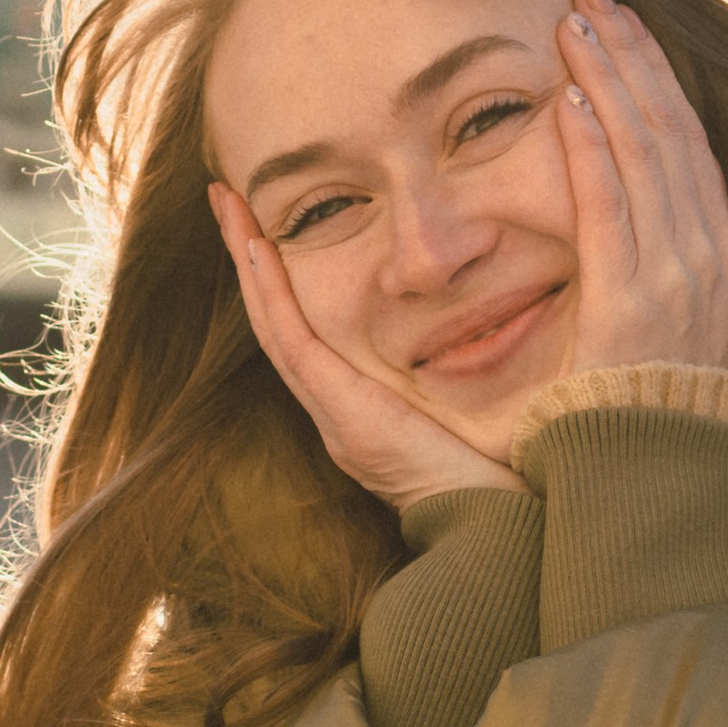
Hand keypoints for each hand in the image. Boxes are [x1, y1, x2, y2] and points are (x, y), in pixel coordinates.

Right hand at [209, 185, 524, 510]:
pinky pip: (295, 346)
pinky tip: (258, 250)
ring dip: (248, 263)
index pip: (307, 327)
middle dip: (249, 257)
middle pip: (276, 319)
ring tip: (229, 206)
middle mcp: (335, 408)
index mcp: (361, 406)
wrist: (500, 528)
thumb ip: (470, 367)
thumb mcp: (475, 405)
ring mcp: (332, 413)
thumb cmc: (500, 473)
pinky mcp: (343, 416)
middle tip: (228, 198)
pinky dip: (272, 297)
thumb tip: (492, 319)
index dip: (282, 275)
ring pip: (272, 325)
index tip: (270, 219)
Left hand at [555, 0, 727, 378]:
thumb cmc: (661, 412)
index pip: (689, 143)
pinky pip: (612, 209)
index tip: (624, 24)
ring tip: (574, 21)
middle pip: (671, 129)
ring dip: (608, 80)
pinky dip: (590, 151)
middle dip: (631, 53)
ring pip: (646, 153)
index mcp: (723, 254)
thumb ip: (665, 270)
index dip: (656, 77)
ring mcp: (679, 275)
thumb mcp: (681, 327)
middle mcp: (711, 253)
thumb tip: (643, 229)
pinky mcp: (635, 301)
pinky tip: (567, 100)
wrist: (668, 484)